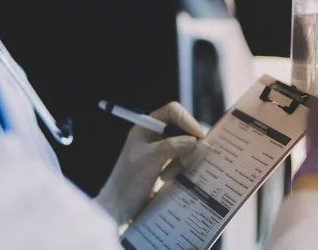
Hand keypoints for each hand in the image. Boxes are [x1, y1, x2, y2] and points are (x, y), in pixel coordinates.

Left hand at [95, 102, 203, 224]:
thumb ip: (171, 146)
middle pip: (182, 129)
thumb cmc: (128, 180)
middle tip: (184, 163)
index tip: (198, 137)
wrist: (119, 206)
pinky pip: (183, 160)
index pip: (173, 112)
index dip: (187, 120)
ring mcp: (161, 149)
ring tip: (168, 175)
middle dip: (187, 146)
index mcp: (146, 126)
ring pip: (185, 146)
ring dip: (182, 160)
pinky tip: (168, 178)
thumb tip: (194, 141)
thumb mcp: (149, 160)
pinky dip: (181, 168)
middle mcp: (155, 135)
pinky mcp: (166, 164)